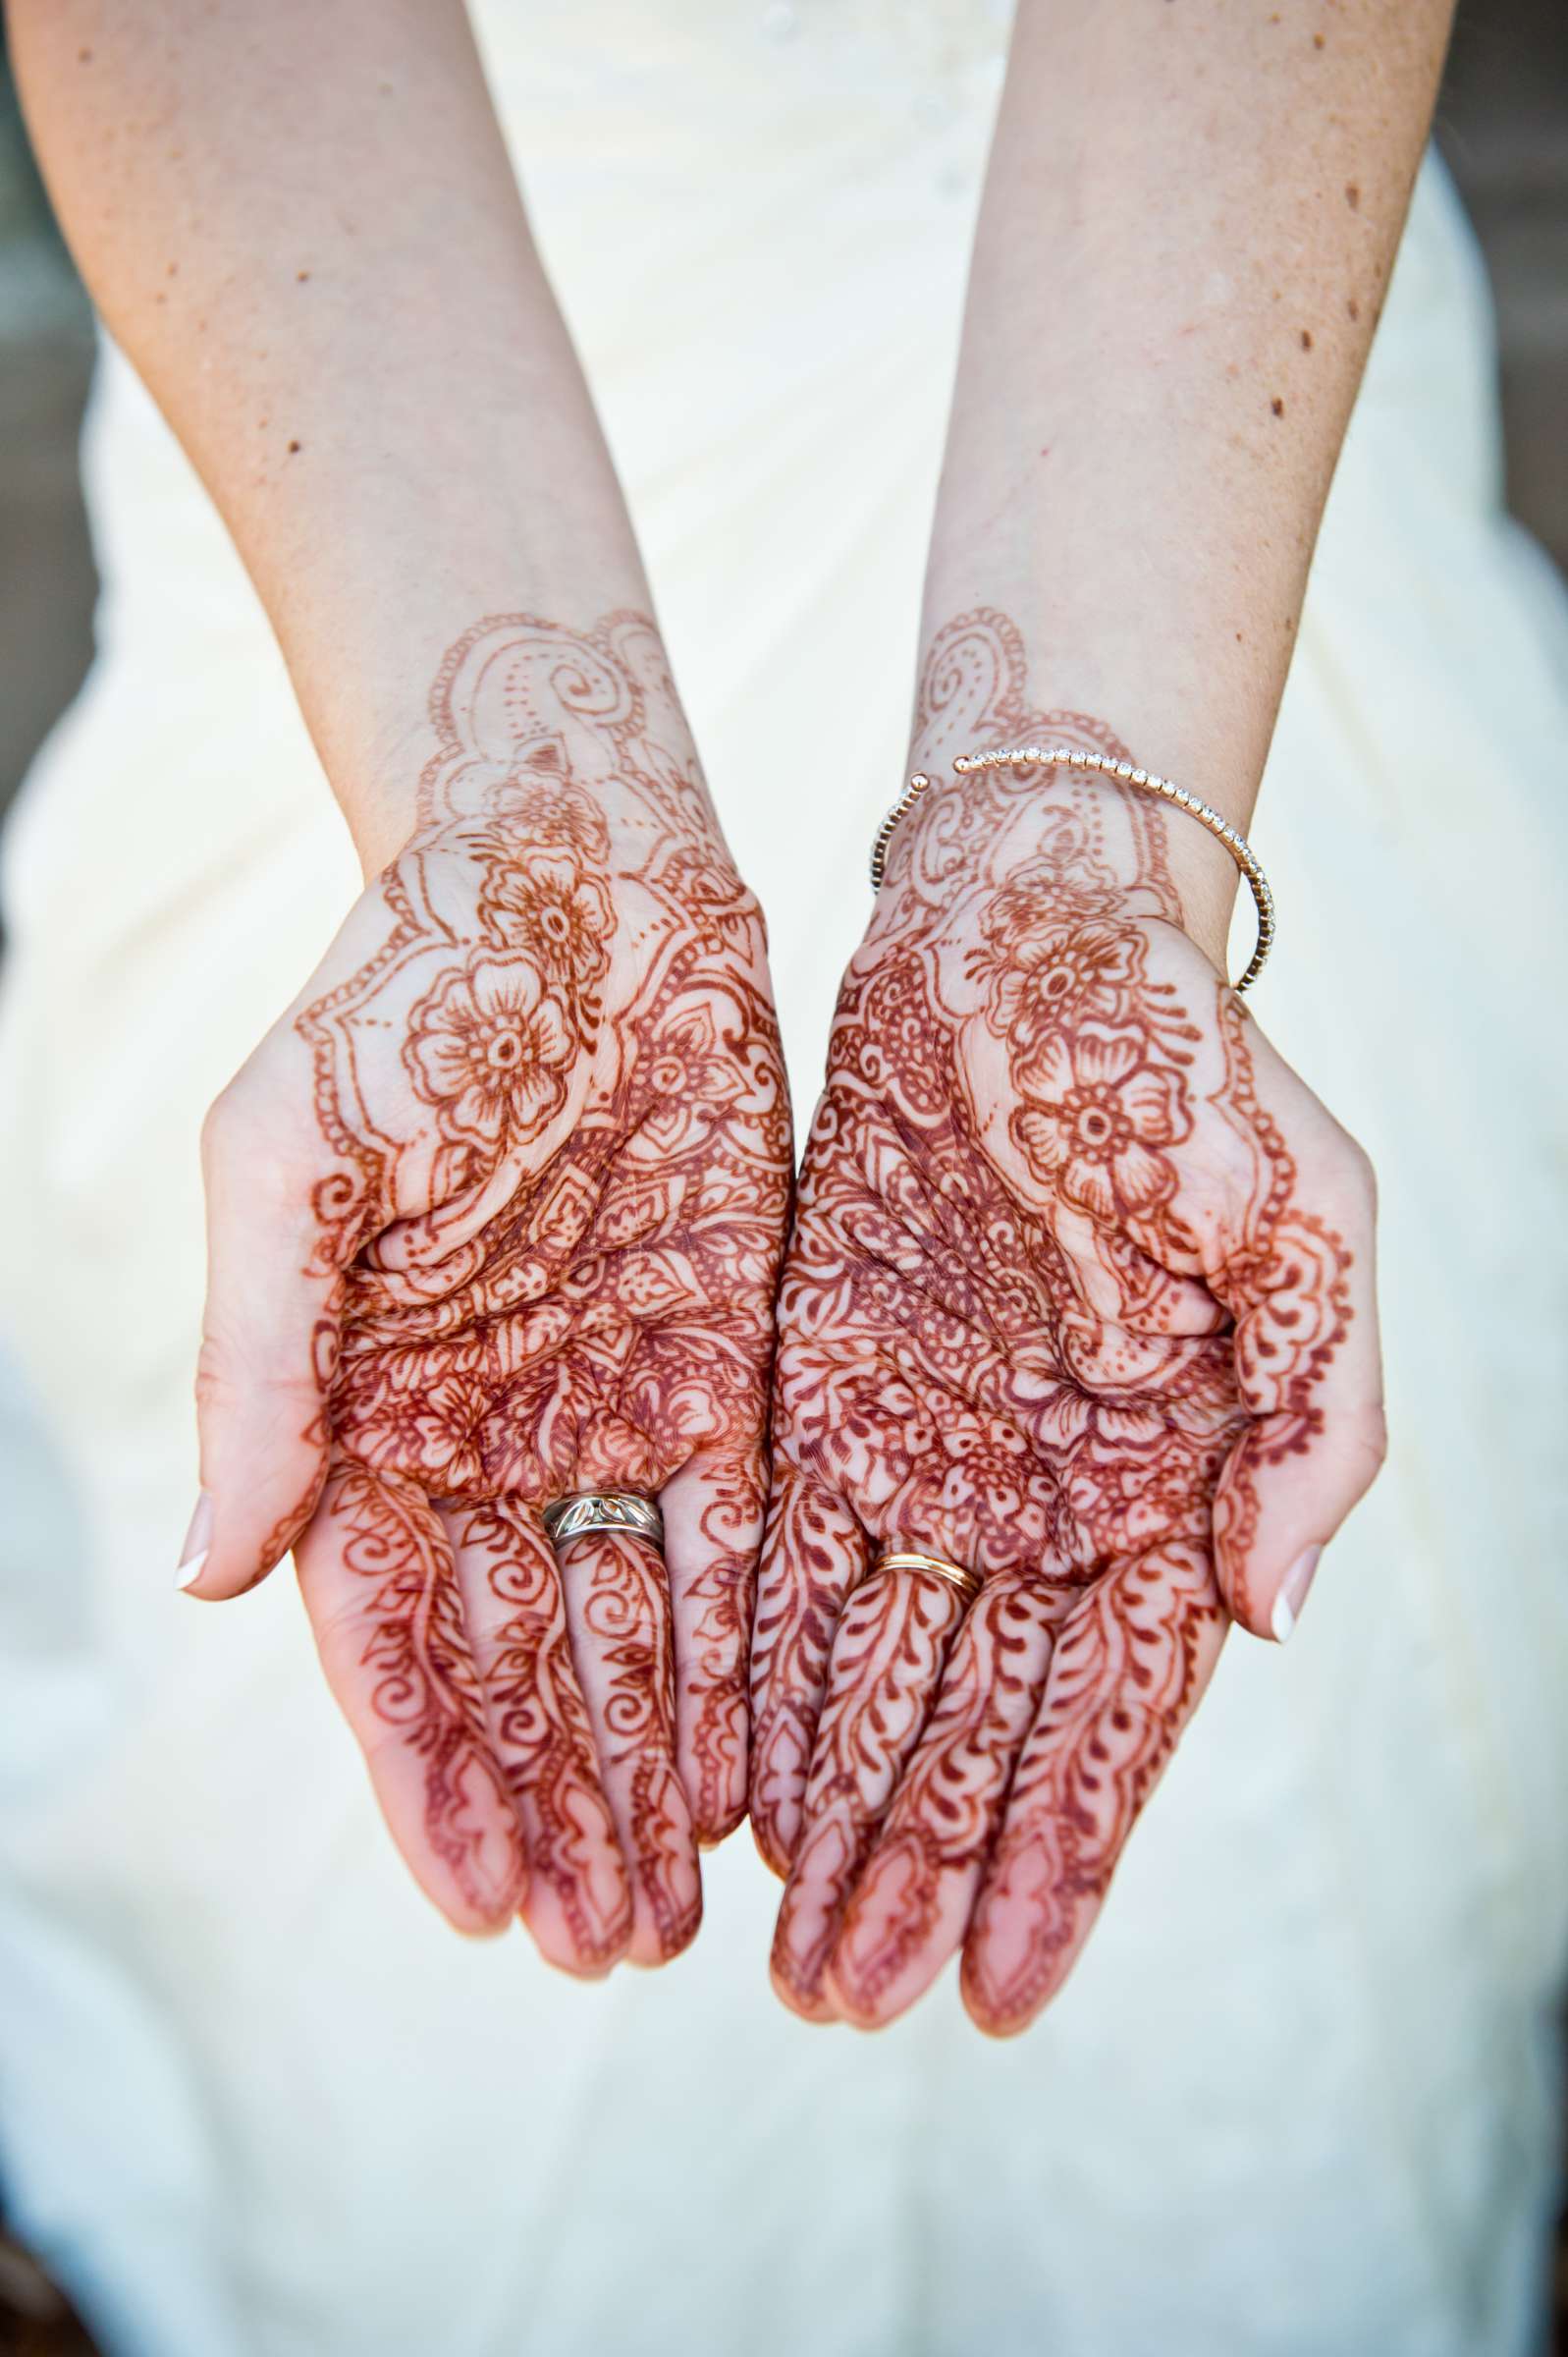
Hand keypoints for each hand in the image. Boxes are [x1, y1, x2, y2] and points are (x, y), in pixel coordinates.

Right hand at [187, 613, 790, 1972]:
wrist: (566, 864)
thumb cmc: (396, 988)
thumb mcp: (287, 1159)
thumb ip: (261, 1365)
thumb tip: (213, 1572)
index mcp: (362, 1403)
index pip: (388, 1630)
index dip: (429, 1766)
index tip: (476, 1896)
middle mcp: (482, 1426)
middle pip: (519, 1660)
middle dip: (556, 1805)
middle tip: (603, 1952)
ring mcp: (604, 1399)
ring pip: (631, 1624)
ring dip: (652, 1762)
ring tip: (685, 1898)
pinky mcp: (718, 1354)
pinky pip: (739, 1528)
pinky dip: (747, 1645)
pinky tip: (767, 1751)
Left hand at [749, 609, 1382, 2032]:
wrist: (1032, 919)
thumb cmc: (1190, 1055)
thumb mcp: (1312, 1218)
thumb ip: (1314, 1420)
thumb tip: (1268, 1617)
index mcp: (1166, 1470)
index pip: (1114, 1709)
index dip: (1063, 1854)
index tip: (1008, 1993)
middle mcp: (1039, 1485)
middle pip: (976, 1720)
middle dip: (922, 1869)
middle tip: (857, 2013)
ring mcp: (926, 1441)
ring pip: (873, 1668)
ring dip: (836, 1811)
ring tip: (790, 1953)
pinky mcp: (817, 1380)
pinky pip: (783, 1554)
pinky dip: (758, 1671)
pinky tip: (730, 1783)